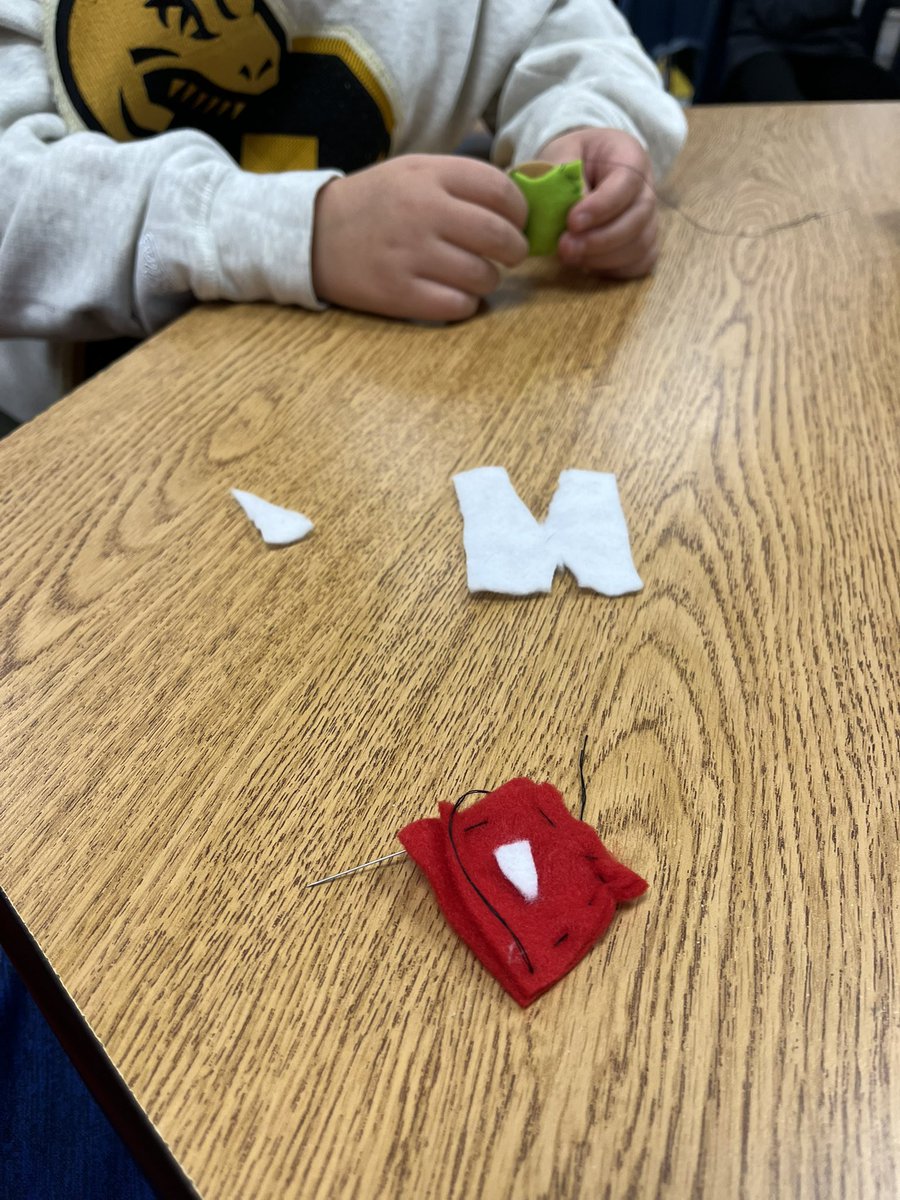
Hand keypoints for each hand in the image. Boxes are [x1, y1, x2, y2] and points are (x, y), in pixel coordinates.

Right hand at [312, 155, 527, 321]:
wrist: (312, 235)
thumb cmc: (374, 204)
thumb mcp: (412, 173)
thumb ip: (460, 183)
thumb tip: (516, 207)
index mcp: (429, 175)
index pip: (500, 191)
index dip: (519, 212)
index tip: (517, 223)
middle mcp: (423, 212)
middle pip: (499, 236)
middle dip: (515, 250)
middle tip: (509, 256)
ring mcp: (411, 255)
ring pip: (483, 276)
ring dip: (490, 280)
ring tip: (476, 276)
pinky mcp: (399, 294)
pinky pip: (458, 305)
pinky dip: (467, 304)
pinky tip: (456, 295)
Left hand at [539, 128, 657, 277]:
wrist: (579, 170)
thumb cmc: (571, 158)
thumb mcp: (560, 153)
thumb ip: (564, 175)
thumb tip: (574, 211)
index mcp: (629, 157)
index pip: (627, 182)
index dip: (602, 206)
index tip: (572, 222)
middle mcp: (645, 188)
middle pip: (638, 218)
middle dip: (601, 239)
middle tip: (565, 247)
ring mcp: (648, 218)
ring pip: (640, 245)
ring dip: (604, 258)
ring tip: (570, 256)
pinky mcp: (643, 243)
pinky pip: (640, 263)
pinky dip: (614, 270)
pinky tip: (587, 265)